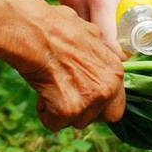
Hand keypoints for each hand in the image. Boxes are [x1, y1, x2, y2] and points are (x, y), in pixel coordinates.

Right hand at [11, 0, 125, 130]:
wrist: (35, 32)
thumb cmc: (55, 28)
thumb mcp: (89, 34)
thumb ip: (99, 53)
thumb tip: (96, 55)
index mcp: (115, 71)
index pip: (116, 104)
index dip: (98, 103)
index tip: (82, 96)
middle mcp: (108, 88)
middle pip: (98, 118)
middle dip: (82, 112)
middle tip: (65, 98)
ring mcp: (89, 100)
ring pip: (75, 121)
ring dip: (61, 110)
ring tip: (49, 86)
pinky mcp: (68, 110)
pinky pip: (54, 124)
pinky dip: (44, 112)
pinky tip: (40, 92)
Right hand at [56, 0, 151, 46]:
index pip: (107, 43)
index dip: (121, 55)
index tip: (133, 53)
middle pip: (92, 39)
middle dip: (107, 47)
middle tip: (125, 47)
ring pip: (79, 27)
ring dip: (95, 33)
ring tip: (113, 32)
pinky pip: (72, 13)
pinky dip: (86, 18)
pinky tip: (101, 14)